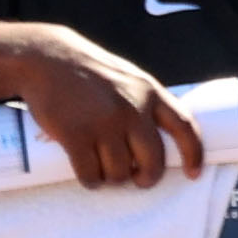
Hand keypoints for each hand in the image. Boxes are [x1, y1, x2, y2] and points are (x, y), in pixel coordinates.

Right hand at [13, 28, 206, 190]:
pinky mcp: (75, 134)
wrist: (44, 57)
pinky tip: (89, 177)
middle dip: (147, 177)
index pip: (184, 127)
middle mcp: (131, 109)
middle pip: (152, 160)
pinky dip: (91, 181)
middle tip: (138, 179)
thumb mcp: (127, 78)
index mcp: (149, 93)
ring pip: (119, 171)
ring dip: (113, 178)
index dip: (193, 154)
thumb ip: (146, 103)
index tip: (193, 173)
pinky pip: (90, 173)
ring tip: (104, 170)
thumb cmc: (89, 72)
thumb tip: (164, 140)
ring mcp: (103, 123)